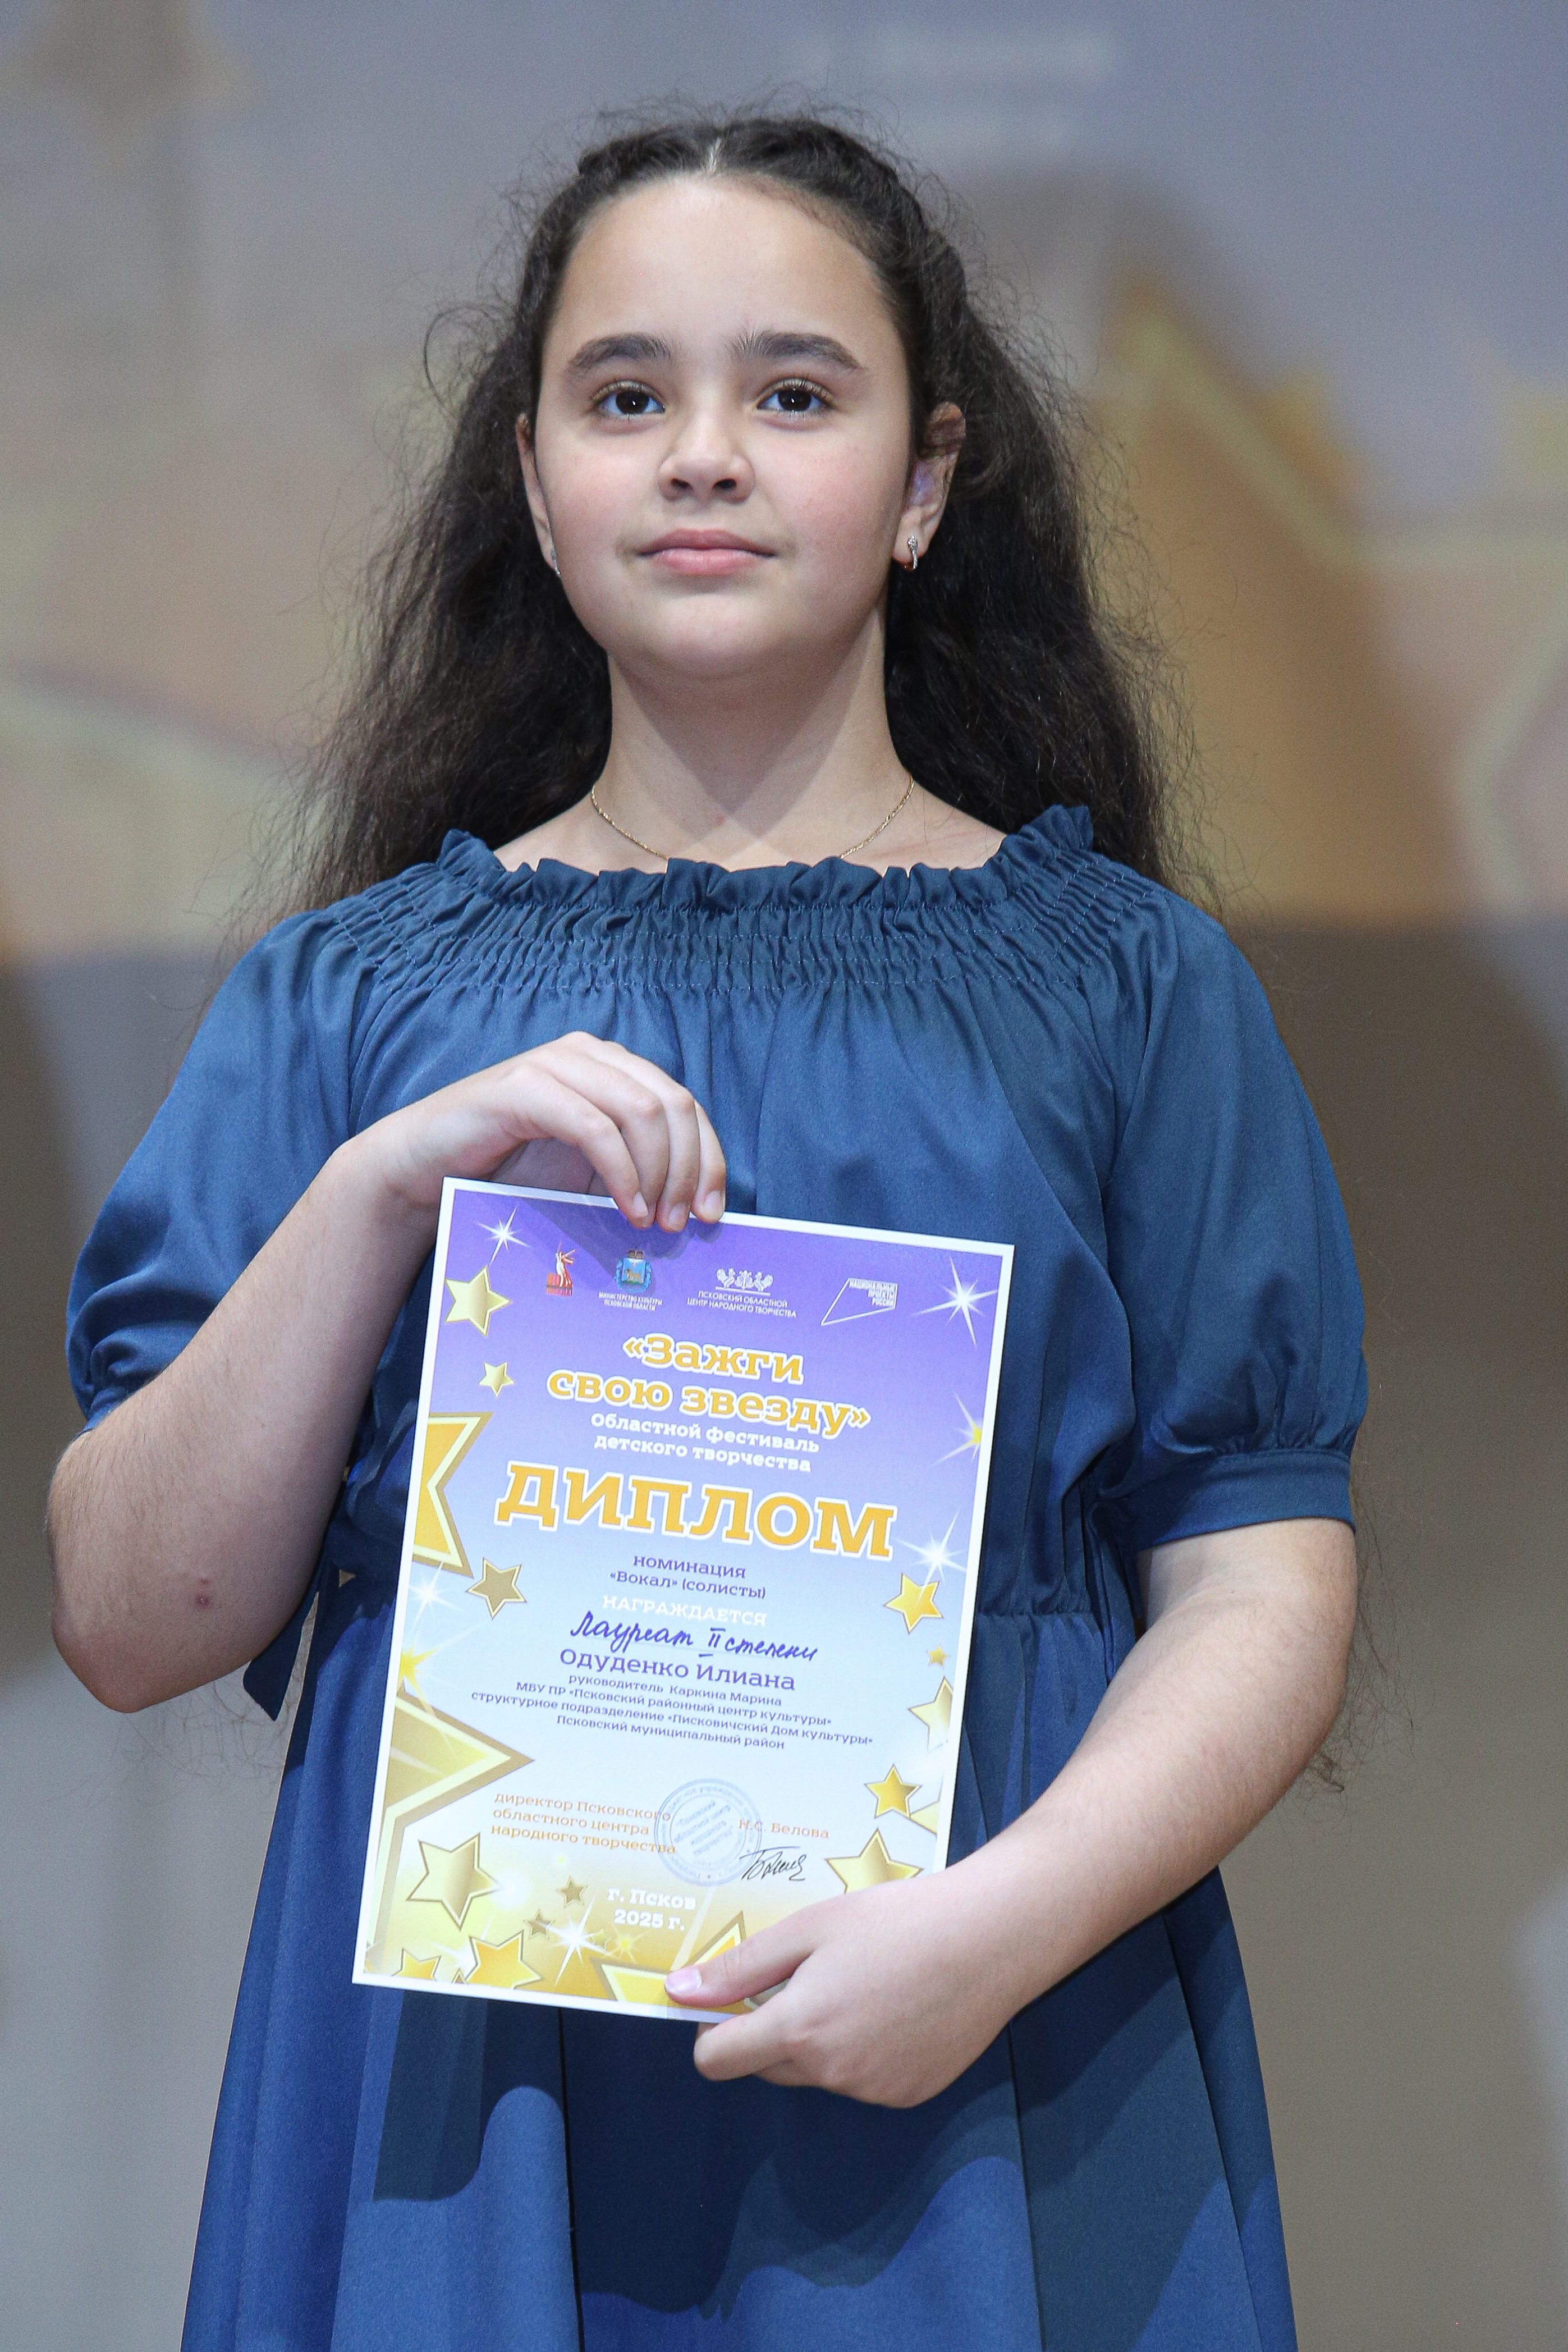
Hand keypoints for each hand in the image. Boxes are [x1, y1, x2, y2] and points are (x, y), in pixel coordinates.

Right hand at [349, 1032, 725, 1235]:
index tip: (712, 1213)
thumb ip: (635, 1177)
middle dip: (688, 1168)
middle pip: (672, 1104)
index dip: (709, 1159)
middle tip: (681, 1224)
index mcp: (614, 1070)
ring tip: (652, 1221)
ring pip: (640, 1110)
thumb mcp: (586, 1176)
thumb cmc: (506, 1175)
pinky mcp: (523, 1086)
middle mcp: (590, 1056)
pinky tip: (625, 1208)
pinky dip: (620, 1171)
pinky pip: (593, 1126)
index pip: (684, 1106)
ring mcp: (556, 1065)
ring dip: (657, 1173)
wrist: (423, 1170)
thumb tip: (695, 1214)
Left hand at [664, 1866, 1021, 2107]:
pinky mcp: (909, 2095)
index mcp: (800, 2029)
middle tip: (811, 1972)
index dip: (712, 2031)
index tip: (731, 1999)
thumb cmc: (897, 1920)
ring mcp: (873, 2091)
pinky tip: (896, 2005)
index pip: (717, 2062)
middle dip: (772, 2027)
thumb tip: (678, 1992)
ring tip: (864, 1981)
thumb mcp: (809, 1928)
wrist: (991, 1937)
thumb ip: (740, 1967)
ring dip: (821, 2039)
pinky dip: (863, 2050)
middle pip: (767, 2065)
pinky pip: (861, 2079)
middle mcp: (832, 2073)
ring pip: (817, 2071)